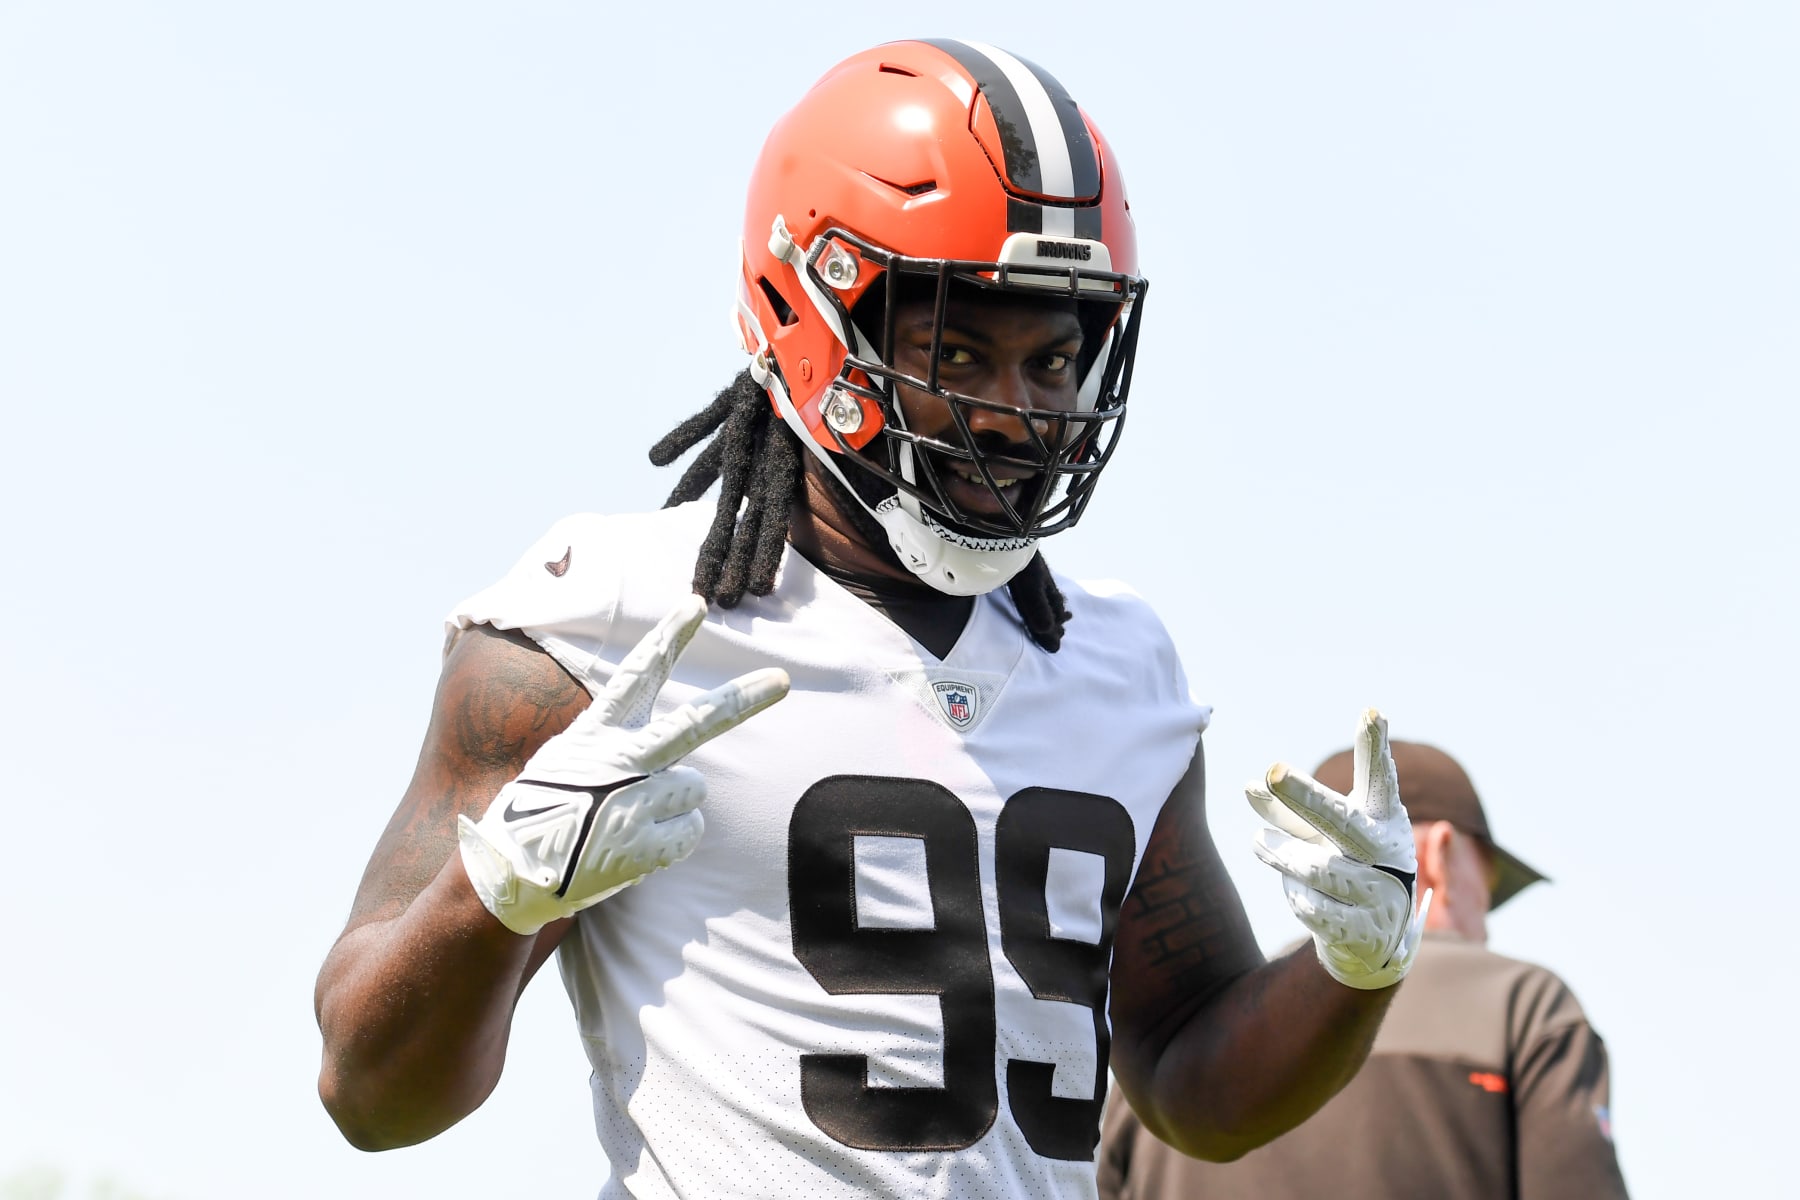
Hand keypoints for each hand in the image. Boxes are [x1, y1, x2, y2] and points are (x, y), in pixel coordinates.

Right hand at [457, 594, 790, 934]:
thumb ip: (612, 744)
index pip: (637, 676)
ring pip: (694, 787)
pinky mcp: (645, 845)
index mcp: (596, 735)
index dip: (668, 639)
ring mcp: (635, 803)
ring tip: (627, 821)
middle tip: (782, 680)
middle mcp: (619, 761)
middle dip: (743, 700)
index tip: (696, 605)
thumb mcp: (563, 759)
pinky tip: (632, 849)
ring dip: (673, 805)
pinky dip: (671, 842)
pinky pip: (691, 831)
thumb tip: (663, 751)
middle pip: (696, 723)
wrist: (507, 875)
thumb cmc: (539, 814)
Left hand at [1246, 709, 1429, 989]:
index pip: (1379, 778)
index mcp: (1381, 818)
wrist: (1375, 938)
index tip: (1370, 711)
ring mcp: (1380, 892)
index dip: (1375, 747)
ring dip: (1281, 854)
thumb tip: (1248, 786)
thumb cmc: (1348, 864)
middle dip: (1307, 796)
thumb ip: (1289, 810)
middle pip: (1342, 820)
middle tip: (1273, 770)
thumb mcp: (1322, 833)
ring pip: (1314, 867)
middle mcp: (1386, 851)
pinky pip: (1310, 907)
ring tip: (1260, 841)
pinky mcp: (1363, 930)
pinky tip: (1296, 890)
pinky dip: (1294, 894)